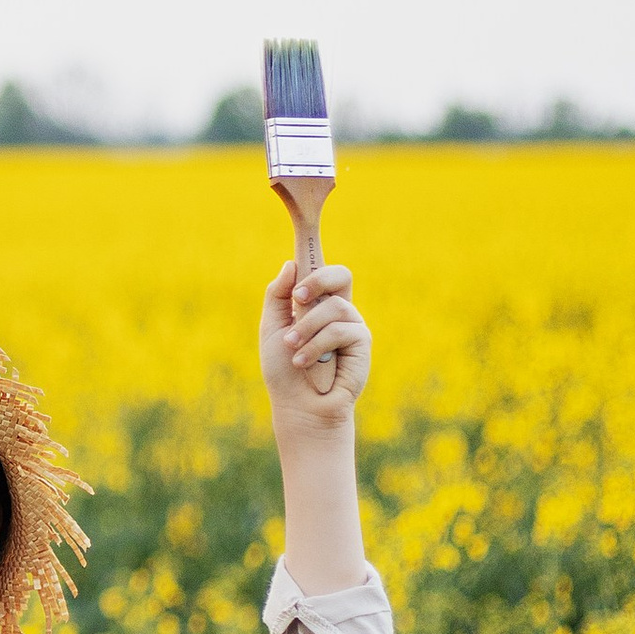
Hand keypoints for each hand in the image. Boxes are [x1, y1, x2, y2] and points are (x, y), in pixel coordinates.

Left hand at [261, 259, 370, 428]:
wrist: (298, 406)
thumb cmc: (282, 370)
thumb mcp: (272, 328)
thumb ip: (279, 295)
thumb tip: (291, 264)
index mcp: (315, 303)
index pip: (321, 271)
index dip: (317, 253)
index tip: (304, 227)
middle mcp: (337, 311)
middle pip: (341, 274)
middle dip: (320, 279)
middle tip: (299, 297)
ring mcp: (352, 327)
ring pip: (333, 307)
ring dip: (306, 329)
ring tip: (293, 351)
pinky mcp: (362, 345)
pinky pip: (342, 330)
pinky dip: (318, 345)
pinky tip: (305, 361)